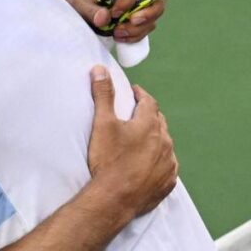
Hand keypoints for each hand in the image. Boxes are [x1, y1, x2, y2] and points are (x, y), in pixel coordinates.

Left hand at [53, 0, 167, 42]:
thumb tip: (105, 18)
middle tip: (123, 28)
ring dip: (139, 28)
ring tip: (117, 34)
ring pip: (152, 13)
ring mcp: (134, 2)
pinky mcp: (132, 16)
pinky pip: (145, 26)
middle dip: (145, 15)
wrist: (65, 1)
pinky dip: (137, 34)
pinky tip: (121, 38)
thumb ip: (86, 6)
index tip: (114, 13)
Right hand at [87, 65, 176, 217]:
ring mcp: (168, 163)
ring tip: (142, 139)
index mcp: (149, 125)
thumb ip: (103, 94)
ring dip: (156, 138)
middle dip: (149, 115)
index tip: (134, 92)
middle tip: (136, 113)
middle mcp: (164, 142)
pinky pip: (167, 165)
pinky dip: (159, 160)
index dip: (141, 95)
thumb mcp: (102, 123)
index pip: (149, 102)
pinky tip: (149, 163)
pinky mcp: (168, 181)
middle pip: (159, 122)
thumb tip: (100, 70)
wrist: (115, 197)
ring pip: (165, 144)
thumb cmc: (108, 159)